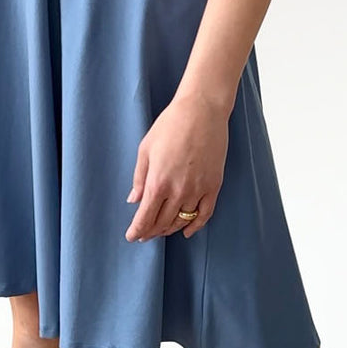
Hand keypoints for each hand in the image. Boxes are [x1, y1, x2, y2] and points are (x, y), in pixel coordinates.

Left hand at [125, 90, 228, 241]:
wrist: (202, 110)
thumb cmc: (171, 124)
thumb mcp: (146, 148)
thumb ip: (139, 178)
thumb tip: (134, 200)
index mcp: (158, 182)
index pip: (145, 217)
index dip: (137, 230)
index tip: (132, 237)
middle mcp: (179, 191)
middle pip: (163, 223)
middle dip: (151, 231)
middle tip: (144, 234)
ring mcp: (198, 190)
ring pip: (182, 221)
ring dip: (169, 229)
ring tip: (161, 230)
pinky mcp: (214, 185)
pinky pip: (204, 214)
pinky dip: (195, 226)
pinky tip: (187, 231)